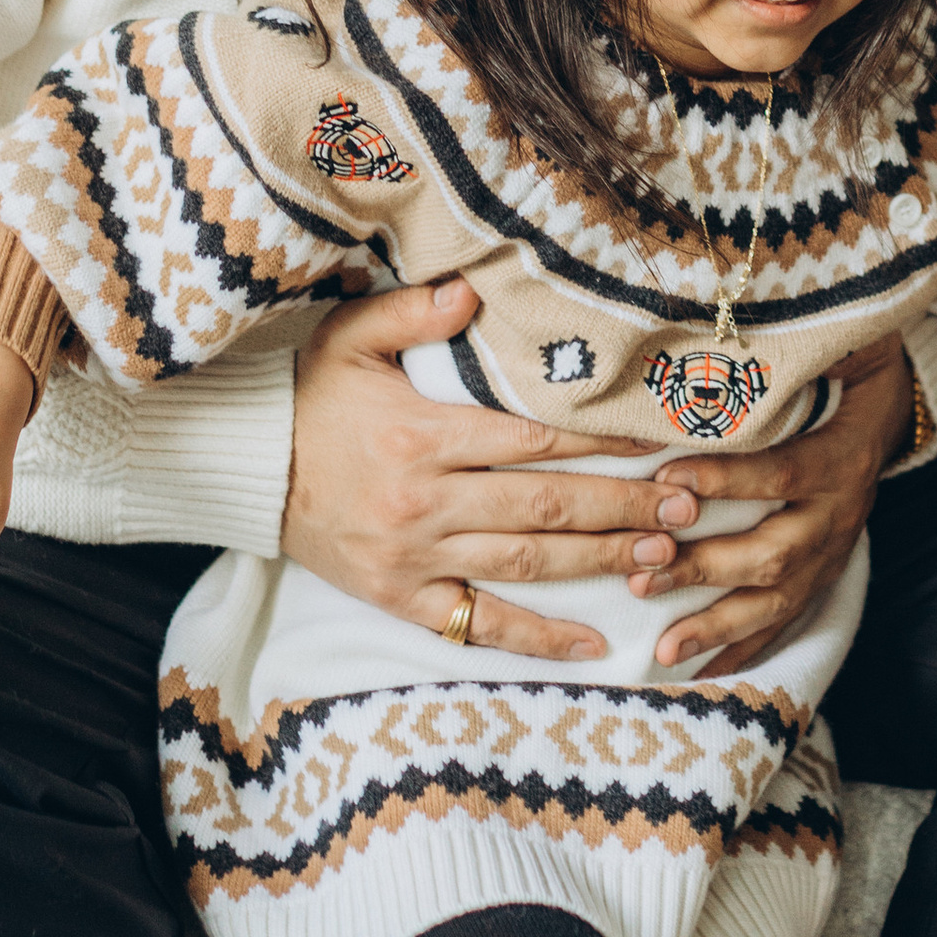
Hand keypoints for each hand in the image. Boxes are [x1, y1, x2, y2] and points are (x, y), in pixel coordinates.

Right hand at [286, 277, 725, 662]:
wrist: (247, 469)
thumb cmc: (309, 396)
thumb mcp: (349, 335)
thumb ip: (414, 311)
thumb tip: (476, 292)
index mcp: (423, 436)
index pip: (534, 440)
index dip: (602, 443)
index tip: (659, 441)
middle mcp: (427, 502)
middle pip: (547, 507)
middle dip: (625, 508)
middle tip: (690, 506)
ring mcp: (416, 558)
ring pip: (529, 565)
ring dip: (601, 563)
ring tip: (665, 557)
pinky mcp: (403, 597)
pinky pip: (479, 624)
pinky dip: (539, 639)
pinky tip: (595, 644)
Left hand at [640, 336, 910, 677]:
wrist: (896, 412)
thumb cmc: (849, 372)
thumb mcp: (843, 347)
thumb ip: (800, 343)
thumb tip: (748, 311)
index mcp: (840, 457)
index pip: (781, 473)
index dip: (727, 479)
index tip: (666, 479)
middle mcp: (839, 515)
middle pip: (774, 554)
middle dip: (705, 569)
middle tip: (642, 574)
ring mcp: (833, 553)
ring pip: (778, 601)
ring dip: (718, 625)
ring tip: (663, 644)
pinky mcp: (824, 576)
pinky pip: (786, 622)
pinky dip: (743, 648)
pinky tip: (698, 669)